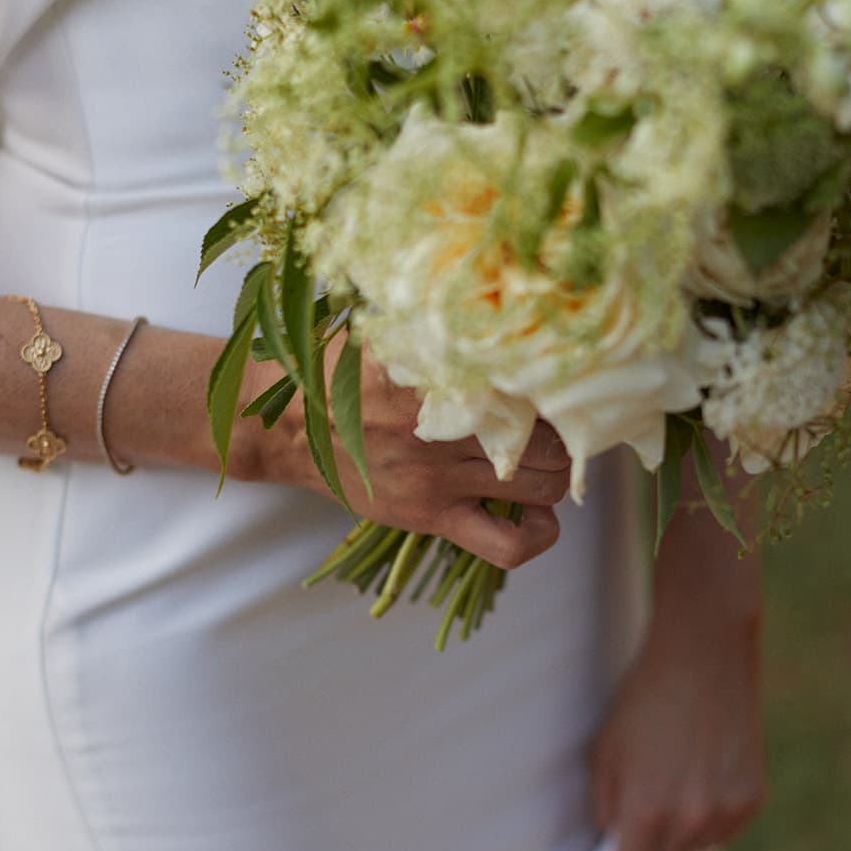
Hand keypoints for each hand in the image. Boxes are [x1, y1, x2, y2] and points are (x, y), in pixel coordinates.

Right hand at [237, 339, 571, 569]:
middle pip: (548, 435)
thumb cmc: (341, 372)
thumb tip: (509, 306)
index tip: (563, 377)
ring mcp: (438, 476)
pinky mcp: (431, 515)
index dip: (559, 381)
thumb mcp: (390, 336)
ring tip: (546, 458)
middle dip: (565, 430)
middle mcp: (442, 426)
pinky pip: (505, 544)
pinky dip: (537, 535)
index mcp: (436, 373)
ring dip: (556, 473)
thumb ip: (444, 332)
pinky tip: (540, 516)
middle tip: (563, 421)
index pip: (527, 377)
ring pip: (541, 483)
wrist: (286, 424)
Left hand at [592, 606, 767, 850]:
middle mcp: (691, 821)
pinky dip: (708, 820)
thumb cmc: (644, 701)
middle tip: (639, 817)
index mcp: (646, 811)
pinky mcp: (753, 800)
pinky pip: (722, 832)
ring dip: (678, 839)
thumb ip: (607, 811)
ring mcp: (728, 813)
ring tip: (672, 785)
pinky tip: (700, 776)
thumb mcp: (606, 753)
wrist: (705, 656)